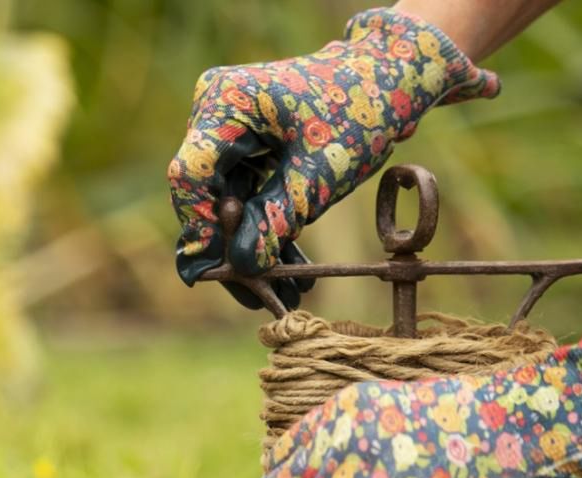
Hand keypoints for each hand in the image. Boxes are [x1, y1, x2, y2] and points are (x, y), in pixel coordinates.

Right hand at [168, 8, 498, 305]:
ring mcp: (227, 128)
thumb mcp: (322, 171)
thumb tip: (243, 264)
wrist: (390, 76)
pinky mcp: (243, 145)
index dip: (199, 228)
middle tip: (259, 298)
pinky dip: (265, 227)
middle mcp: (215, 112)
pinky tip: (287, 268)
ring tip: (284, 292)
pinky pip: (245, 193)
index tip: (217, 273)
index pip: (191, 176)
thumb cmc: (362, 108)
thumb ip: (278, 217)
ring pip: (225, 201)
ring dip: (252, 246)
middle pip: (204, 194)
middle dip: (232, 249)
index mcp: (227, 104)